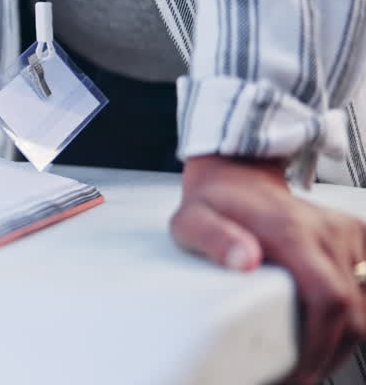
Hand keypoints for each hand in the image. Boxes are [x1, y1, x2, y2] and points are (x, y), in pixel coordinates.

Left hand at [171, 155, 365, 383]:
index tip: (301, 373)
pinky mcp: (356, 239)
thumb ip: (212, 239)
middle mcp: (328, 232)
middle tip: (299, 376)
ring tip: (310, 359)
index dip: (321, 344)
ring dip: (345, 339)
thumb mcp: (192, 220)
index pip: (329, 297)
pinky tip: (329, 333)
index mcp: (291, 232)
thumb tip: (243, 260)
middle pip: (355, 310)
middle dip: (331, 353)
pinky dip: (356, 316)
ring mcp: (347, 235)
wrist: (238, 176)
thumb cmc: (215, 205)